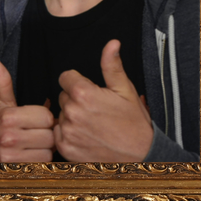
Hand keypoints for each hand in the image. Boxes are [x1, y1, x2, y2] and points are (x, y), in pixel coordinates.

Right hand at [0, 58, 54, 161]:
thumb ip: (2, 81)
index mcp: (8, 117)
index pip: (46, 115)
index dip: (44, 117)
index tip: (36, 119)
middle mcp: (9, 136)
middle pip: (49, 134)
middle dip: (47, 133)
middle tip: (37, 132)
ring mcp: (12, 155)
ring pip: (48, 150)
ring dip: (46, 147)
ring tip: (35, 143)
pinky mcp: (16, 168)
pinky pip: (43, 162)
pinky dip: (41, 159)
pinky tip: (32, 153)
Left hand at [54, 40, 152, 161]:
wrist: (141, 156)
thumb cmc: (134, 123)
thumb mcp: (125, 90)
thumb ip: (112, 66)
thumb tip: (112, 44)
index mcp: (83, 94)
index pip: (65, 77)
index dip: (78, 82)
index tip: (90, 91)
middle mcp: (72, 112)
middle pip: (64, 96)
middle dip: (76, 100)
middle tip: (96, 110)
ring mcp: (68, 132)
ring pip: (61, 115)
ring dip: (72, 117)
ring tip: (93, 125)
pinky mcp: (66, 148)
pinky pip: (59, 133)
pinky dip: (69, 134)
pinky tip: (87, 136)